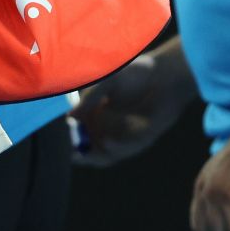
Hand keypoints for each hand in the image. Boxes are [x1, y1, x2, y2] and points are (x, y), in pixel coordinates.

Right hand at [70, 52, 188, 166]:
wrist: (166, 76)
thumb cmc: (135, 73)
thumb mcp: (108, 80)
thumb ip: (90, 97)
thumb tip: (71, 117)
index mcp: (93, 112)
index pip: (75, 130)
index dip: (68, 136)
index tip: (63, 135)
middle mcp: (105, 127)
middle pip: (86, 149)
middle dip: (78, 154)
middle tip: (72, 153)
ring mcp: (122, 136)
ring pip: (103, 155)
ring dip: (93, 157)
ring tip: (84, 153)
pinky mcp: (139, 141)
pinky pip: (124, 151)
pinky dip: (115, 149)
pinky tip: (108, 140)